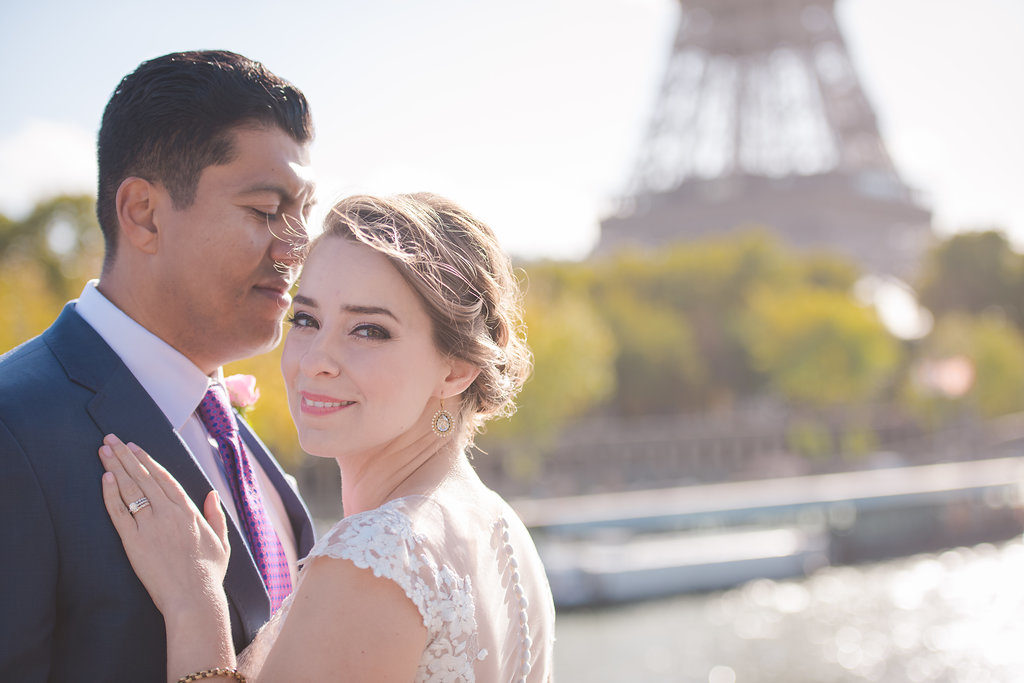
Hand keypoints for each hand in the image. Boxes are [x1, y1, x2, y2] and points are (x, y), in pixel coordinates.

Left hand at [99, 434, 229, 620]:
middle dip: (126, 455)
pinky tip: (104, 477)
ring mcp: (150, 526)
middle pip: (143, 476)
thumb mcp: (221, 541)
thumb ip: (216, 515)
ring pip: (130, 489)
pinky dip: (111, 493)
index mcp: (189, 511)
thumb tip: (212, 494)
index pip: (164, 477)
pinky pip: (119, 512)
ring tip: (103, 450)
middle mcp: (168, 513)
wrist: (194, 598)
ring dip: (115, 467)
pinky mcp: (133, 542)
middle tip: (111, 438)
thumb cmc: (209, 574)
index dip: (148, 460)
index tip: (135, 447)